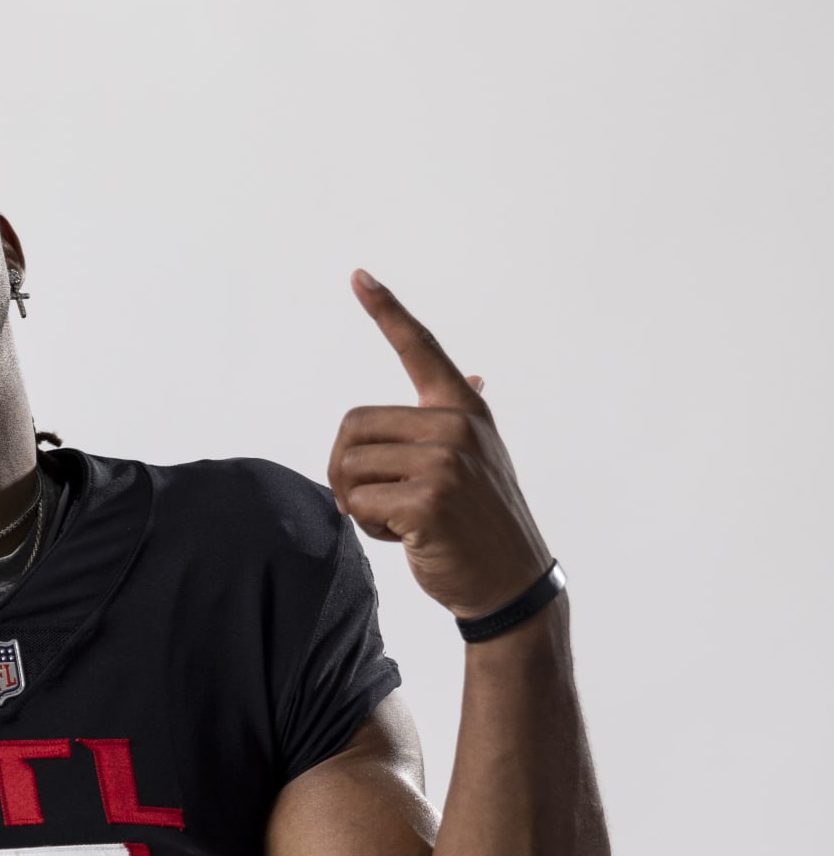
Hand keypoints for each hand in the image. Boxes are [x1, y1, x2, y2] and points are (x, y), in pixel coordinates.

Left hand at [330, 271, 551, 620]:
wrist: (509, 580)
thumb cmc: (481, 523)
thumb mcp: (480, 457)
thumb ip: (457, 419)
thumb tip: (471, 374)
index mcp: (463, 408)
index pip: (419, 347)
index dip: (386, 310)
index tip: (358, 275)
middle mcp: (455, 426)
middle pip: (352, 426)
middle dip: (346, 470)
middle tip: (374, 500)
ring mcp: (444, 462)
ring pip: (349, 466)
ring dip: (359, 502)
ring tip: (400, 518)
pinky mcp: (428, 500)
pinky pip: (359, 504)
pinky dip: (371, 528)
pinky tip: (407, 536)